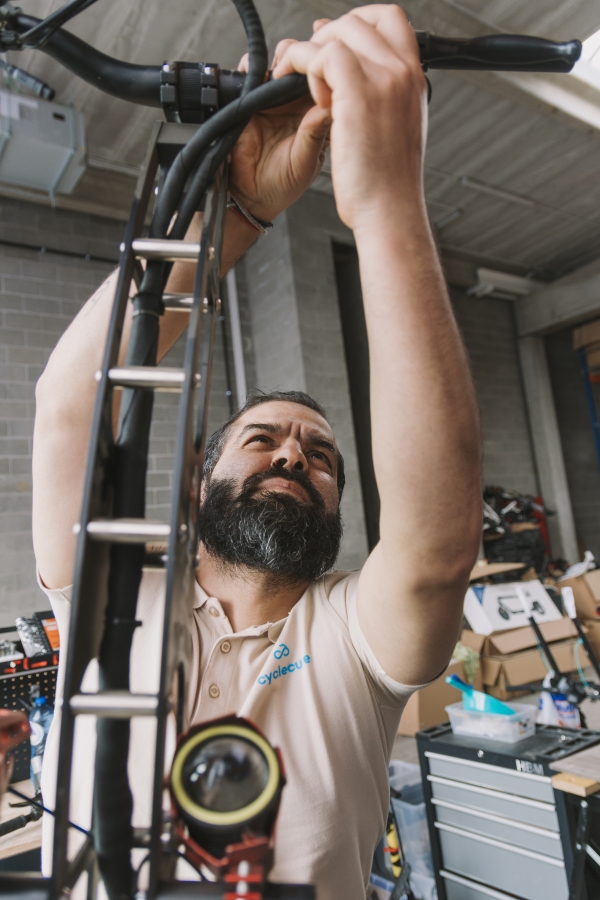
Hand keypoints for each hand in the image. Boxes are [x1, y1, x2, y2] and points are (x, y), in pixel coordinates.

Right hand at [229, 43, 331, 222]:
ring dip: (281, 57)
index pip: (327, 78)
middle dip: (305, 52)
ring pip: (280, 62)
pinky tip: (258, 76)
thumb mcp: (306, 162)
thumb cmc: (283, 186)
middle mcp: (296, 103)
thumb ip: (315, 133)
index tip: (328, 56)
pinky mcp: (249, 101)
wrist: (251, 198)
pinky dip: (253, 67)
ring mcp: (273, 100)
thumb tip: (330, 104)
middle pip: (306, 62)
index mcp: (317, 114)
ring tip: (280, 70)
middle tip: (303, 61)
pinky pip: (250, 74)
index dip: (329, 63)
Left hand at [272, 6, 428, 232]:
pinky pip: (322, 54)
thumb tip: (351, 75)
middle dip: (327, 37)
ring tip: (297, 80)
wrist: (390, 209)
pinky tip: (298, 91)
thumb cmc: (387, 182)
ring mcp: (384, 80)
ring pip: (339, 33)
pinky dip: (303, 65)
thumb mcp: (395, 130)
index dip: (358, 23)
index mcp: (413, 80)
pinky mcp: (358, 94)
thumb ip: (381, 98)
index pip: (391, 21)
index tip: (334, 43)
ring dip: (310, 52)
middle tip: (308, 65)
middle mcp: (403, 73)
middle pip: (361, 20)